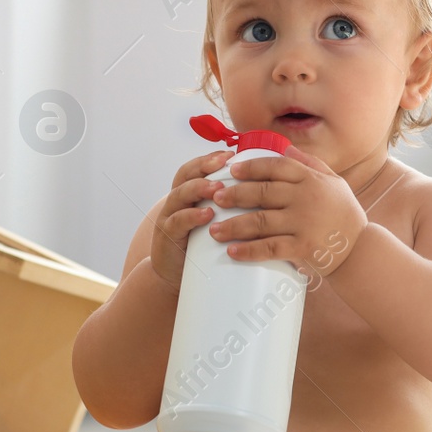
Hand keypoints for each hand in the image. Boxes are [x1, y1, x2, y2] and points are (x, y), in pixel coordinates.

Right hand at [149, 148, 232, 291]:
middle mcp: (177, 201)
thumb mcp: (214, 223)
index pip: (196, 168)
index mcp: (188, 194)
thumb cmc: (201, 248)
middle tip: (224, 163)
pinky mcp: (168, 237)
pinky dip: (192, 217)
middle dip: (204, 166)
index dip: (211, 159)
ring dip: (199, 188)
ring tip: (218, 188)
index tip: (230, 154)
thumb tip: (264, 196)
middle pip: (186, 175)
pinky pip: (178, 222)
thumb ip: (228, 208)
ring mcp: (170, 217)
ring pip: (180, 195)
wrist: (175, 277)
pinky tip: (207, 215)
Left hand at [205, 145, 368, 280]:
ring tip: (215, 230)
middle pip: (262, 193)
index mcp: (312, 180)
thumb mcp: (334, 183)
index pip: (276, 167)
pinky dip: (249, 250)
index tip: (232, 170)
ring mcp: (304, 223)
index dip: (252, 167)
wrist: (360, 250)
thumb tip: (285, 147)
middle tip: (216, 198)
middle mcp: (306, 198)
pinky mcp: (303, 247)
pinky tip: (232, 251)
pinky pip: (270, 248)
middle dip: (235, 195)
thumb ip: (310, 164)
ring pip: (260, 221)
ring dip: (234, 225)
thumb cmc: (345, 215)